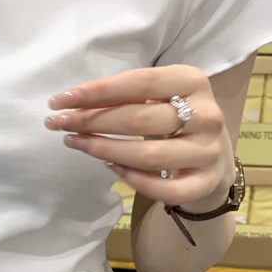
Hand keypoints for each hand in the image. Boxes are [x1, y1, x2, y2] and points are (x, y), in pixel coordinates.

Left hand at [44, 65, 234, 209]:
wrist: (213, 155)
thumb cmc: (173, 118)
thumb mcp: (156, 97)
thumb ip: (123, 97)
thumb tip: (71, 104)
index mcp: (193, 81)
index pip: (140, 82)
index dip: (98, 91)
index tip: (61, 100)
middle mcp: (206, 115)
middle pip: (140, 119)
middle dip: (92, 121)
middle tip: (58, 124)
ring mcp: (209, 151)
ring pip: (149, 156)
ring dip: (104, 150)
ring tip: (74, 143)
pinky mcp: (205, 182)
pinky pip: (166, 189)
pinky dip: (134, 180)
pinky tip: (110, 168)